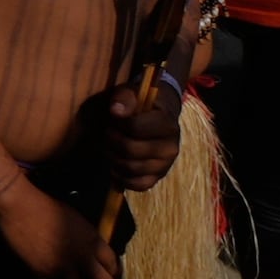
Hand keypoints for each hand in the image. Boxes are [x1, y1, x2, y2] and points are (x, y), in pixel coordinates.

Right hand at [0, 176, 115, 278]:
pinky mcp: (44, 274)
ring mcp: (63, 267)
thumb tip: (94, 259)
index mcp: (92, 239)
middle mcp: (82, 256)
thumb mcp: (77, 221)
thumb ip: (89, 241)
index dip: (115, 276)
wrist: (19, 206)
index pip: (114, 266)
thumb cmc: (46, 207)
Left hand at [101, 74, 184, 195]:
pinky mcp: (158, 178)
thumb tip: (116, 112)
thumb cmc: (140, 105)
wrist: (156, 118)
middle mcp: (171, 147)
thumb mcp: (132, 93)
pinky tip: (116, 165)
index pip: (134, 127)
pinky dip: (121, 178)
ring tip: (111, 147)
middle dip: (111, 141)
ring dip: (113, 158)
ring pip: (131, 168)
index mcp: (167, 124)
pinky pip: (137, 185)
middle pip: (129, 149)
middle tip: (108, 134)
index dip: (118, 124)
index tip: (115, 119)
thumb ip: (124, 98)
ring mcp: (165, 165)